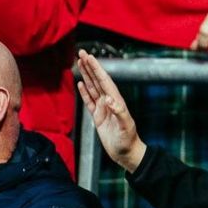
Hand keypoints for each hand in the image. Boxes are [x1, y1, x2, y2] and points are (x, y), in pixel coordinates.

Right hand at [74, 51, 146, 172]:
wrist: (126, 153)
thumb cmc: (128, 141)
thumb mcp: (125, 126)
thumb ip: (119, 112)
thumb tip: (108, 99)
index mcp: (116, 101)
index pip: (104, 81)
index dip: (96, 68)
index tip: (89, 57)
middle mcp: (109, 102)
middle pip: (97, 80)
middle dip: (90, 66)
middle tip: (81, 53)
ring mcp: (103, 108)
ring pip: (93, 88)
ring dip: (86, 75)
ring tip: (79, 63)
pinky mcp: (98, 117)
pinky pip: (89, 101)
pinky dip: (84, 92)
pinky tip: (81, 83)